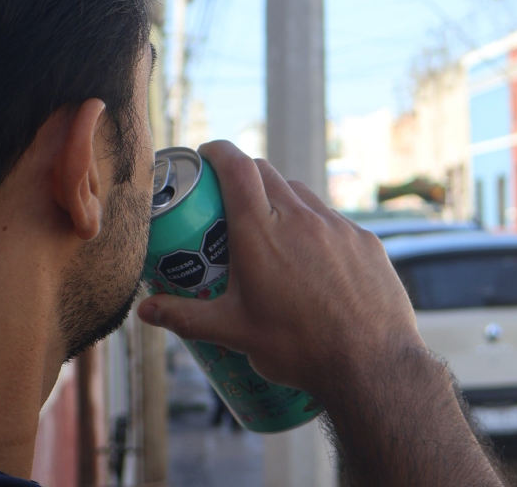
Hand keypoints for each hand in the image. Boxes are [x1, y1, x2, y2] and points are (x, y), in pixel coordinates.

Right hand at [137, 140, 424, 396]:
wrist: (372, 365)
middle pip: (266, 173)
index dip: (217, 151)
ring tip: (271, 232)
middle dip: (244, 175)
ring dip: (280, 200)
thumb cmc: (298, 348)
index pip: (235, 167)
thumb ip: (185, 317)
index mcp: (260, 231)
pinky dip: (314, 227)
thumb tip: (144, 310)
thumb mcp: (233, 332)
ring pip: (301, 194)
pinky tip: (312, 261)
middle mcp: (298, 217)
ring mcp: (336, 226)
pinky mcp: (365, 240)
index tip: (206, 155)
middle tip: (229, 200)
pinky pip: (332, 221)